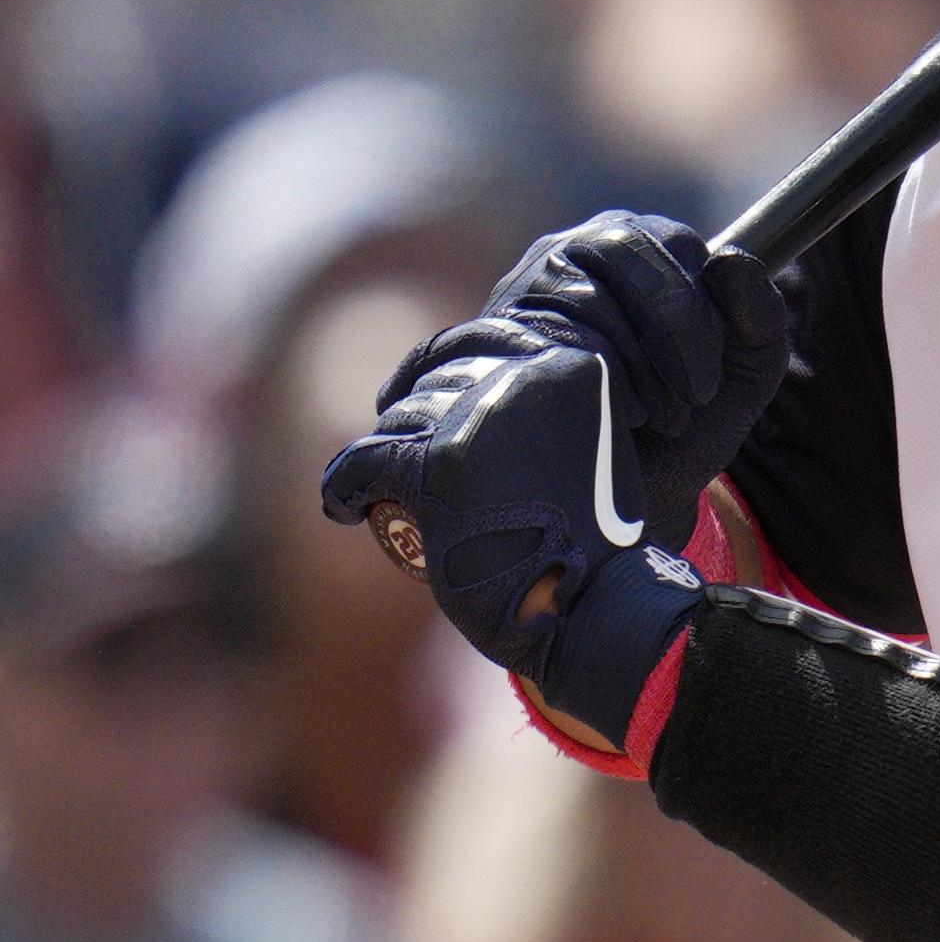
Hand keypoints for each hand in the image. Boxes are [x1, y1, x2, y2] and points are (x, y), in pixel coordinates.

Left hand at [321, 345, 707, 743]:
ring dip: (384, 451)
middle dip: (412, 411)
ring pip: (400, 420)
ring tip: (380, 489)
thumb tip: (509, 400)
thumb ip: (558, 415)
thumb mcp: (594, 453)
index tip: (416, 389)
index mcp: (570, 367)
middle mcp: (524, 377)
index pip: (482, 338)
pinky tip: (343, 507)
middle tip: (403, 448)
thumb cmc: (594, 546)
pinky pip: (361, 463)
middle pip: (439, 380)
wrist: (590, 603)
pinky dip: (343, 487)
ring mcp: (477, 418)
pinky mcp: (432, 463)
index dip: (438, 364)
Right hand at [375, 214, 788, 552]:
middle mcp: (578, 252)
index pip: (674, 243)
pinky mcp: (491, 333)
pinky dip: (583, 377)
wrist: (620, 498)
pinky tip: (604, 419)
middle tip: (687, 402)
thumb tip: (730, 261)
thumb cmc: (684, 428)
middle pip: (623, 252)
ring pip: (580, 292)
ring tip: (648, 418)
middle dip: (668, 331)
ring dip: (628, 361)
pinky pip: (537, 332)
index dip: (699, 311)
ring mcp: (528, 288)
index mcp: (643, 251)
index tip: (710, 382)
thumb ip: (761, 319)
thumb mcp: (744, 378)